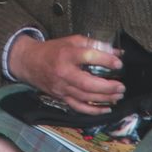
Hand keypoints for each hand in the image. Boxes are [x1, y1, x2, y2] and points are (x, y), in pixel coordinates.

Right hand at [8, 34, 124, 114]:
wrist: (30, 62)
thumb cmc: (53, 50)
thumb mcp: (72, 40)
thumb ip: (94, 45)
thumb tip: (116, 52)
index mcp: (67, 54)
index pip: (88, 56)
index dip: (105, 60)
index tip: (119, 63)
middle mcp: (63, 72)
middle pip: (87, 83)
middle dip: (107, 87)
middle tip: (121, 87)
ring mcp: (62, 87)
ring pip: (84, 97)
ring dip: (104, 99)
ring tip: (117, 96)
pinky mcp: (61, 97)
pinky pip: (78, 107)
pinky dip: (93, 111)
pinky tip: (106, 109)